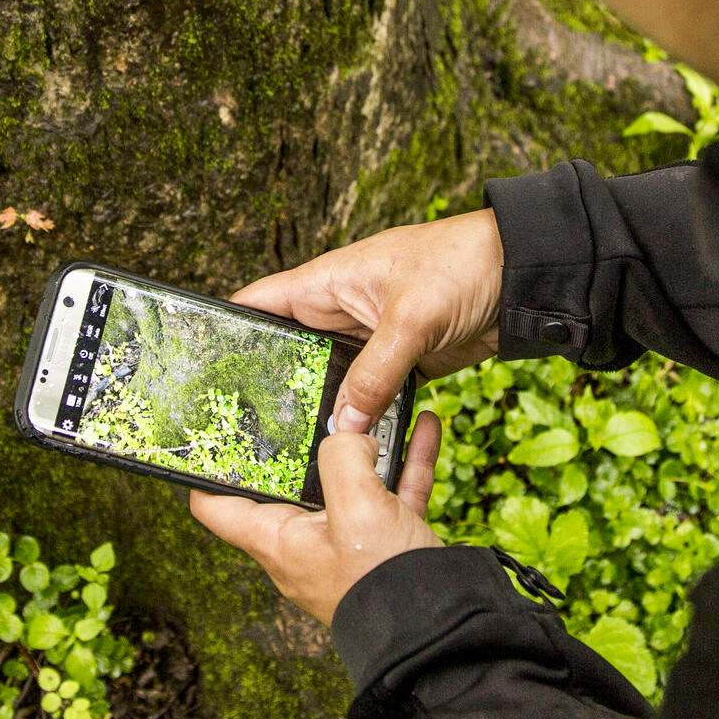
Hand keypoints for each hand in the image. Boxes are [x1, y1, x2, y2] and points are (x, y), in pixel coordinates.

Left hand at [190, 413, 442, 623]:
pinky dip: (406, 461)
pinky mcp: (389, 544)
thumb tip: (349, 436)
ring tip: (379, 404)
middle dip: (306, 440)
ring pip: (351, 482)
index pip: (216, 507)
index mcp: (278, 541)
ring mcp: (349, 544)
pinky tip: (423, 425)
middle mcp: (306, 543)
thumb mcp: (356, 507)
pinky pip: (393, 493)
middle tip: (313, 399)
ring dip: (368, 444)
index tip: (218, 430)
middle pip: (290, 482)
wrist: (442, 635)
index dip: (209, 469)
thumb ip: (342, 457)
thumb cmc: (384, 583)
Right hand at [232, 210, 502, 435]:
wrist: (523, 276)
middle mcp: (338, 312)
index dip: (225, 332)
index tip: (195, 370)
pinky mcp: (398, 365)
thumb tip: (340, 426)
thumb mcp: (411, 320)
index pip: (258, 305)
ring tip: (280, 453)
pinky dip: (355, 420)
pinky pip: (366, 397)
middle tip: (236, 431)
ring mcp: (368, 341)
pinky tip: (341, 451)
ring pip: (326, 381)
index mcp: (326, 283)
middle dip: (265, 387)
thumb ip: (374, 373)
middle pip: (286, 353)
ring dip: (314, 410)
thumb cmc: (461, 266)